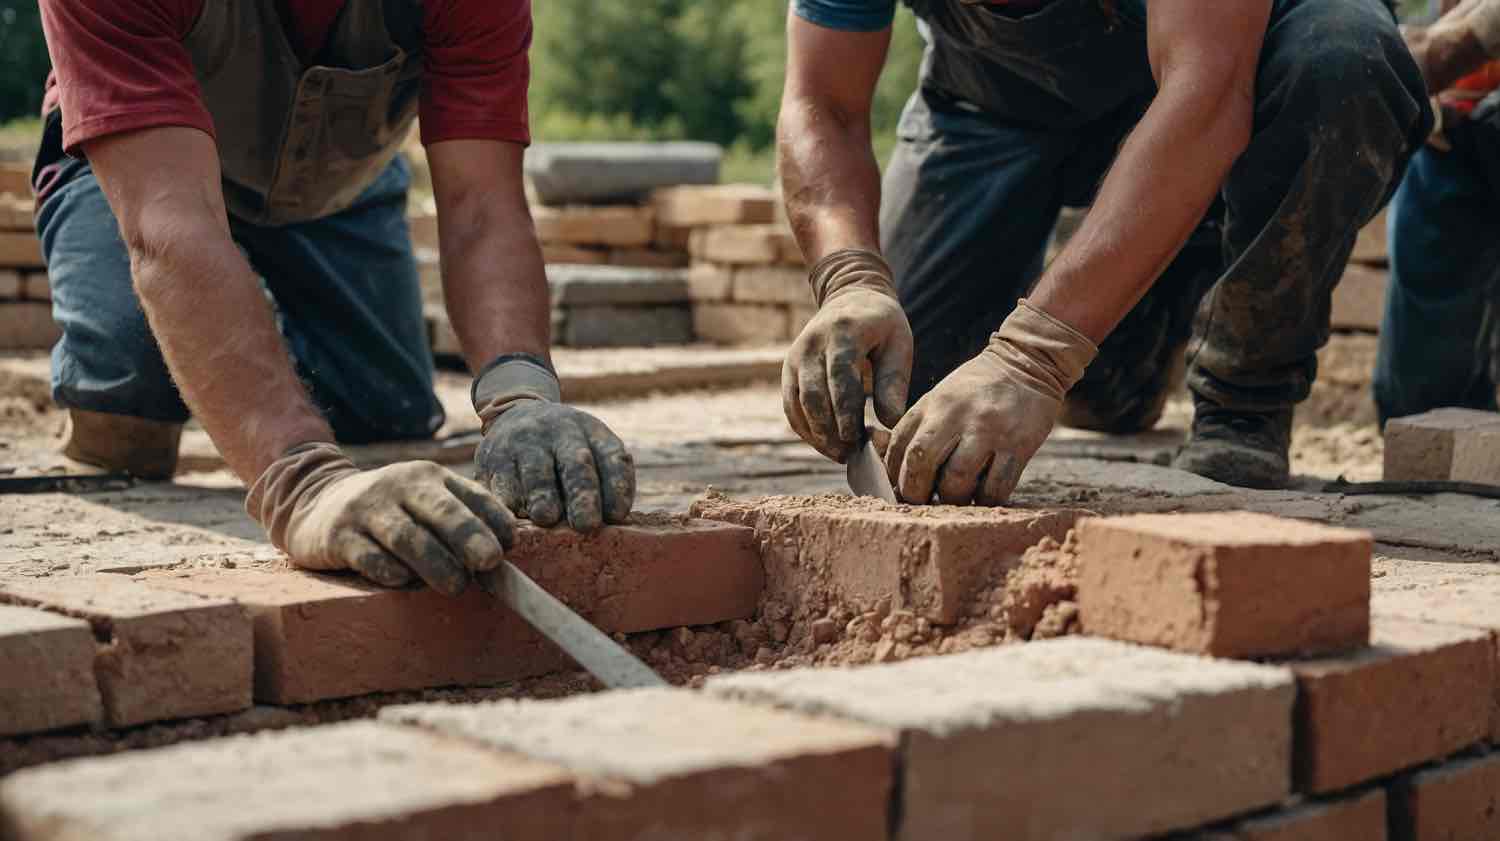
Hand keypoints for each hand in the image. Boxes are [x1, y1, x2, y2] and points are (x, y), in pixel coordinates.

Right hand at [247, 443, 513, 595]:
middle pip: (441, 512)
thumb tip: (508, 543)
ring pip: (407, 537)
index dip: (494, 520)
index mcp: (429, 478)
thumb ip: (464, 514)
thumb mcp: (425, 500)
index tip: (510, 546)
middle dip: (470, 536)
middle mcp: (400, 487)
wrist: (315, 503)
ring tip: (456, 586)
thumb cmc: (389, 510)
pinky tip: (402, 581)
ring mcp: (367, 509)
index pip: (471, 496)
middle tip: (491, 562)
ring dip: (435, 563)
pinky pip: (367, 555)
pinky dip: (387, 569)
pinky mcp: (338, 535)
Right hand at [475, 400, 634, 530]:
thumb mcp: (592, 451)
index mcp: (593, 433)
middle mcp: (562, 432)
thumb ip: (607, 482)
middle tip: (586, 525)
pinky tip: (514, 517)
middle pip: (576, 465)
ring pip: (536, 473)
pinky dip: (508, 502)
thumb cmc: (565, 452)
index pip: (612, 458)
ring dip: (542, 497)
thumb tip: (610, 523)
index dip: (617, 486)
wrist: (517, 415)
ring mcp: (526, 441)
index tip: (617, 515)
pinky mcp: (494, 455)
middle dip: (582, 496)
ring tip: (547, 519)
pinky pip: (502, 482)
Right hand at [783, 249, 913, 461]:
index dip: (847, 413)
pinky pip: (790, 406)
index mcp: (841, 333)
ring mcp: (795, 357)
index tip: (860, 440)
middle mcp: (811, 344)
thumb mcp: (898, 343)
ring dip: (817, 436)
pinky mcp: (788, 370)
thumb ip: (893, 382)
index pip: (840, 378)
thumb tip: (889, 424)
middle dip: (831, 431)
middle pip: (814, 396)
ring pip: (798, 405)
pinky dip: (806, 430)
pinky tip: (826, 444)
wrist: (850, 297)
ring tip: (841, 455)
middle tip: (852, 455)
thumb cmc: (881, 325)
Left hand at [885, 300, 1095, 504]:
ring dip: (951, 498)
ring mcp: (989, 430)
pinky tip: (983, 497)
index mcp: (933, 403)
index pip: (899, 444)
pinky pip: (996, 487)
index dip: (893, 473)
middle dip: (915, 492)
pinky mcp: (1019, 445)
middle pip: (921, 462)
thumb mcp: (942, 396)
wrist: (1029, 363)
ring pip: (957, 479)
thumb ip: (920, 426)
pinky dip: (985, 500)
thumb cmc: (978, 389)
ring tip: (955, 499)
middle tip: (922, 501)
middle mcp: (957, 415)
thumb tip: (896, 471)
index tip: (899, 486)